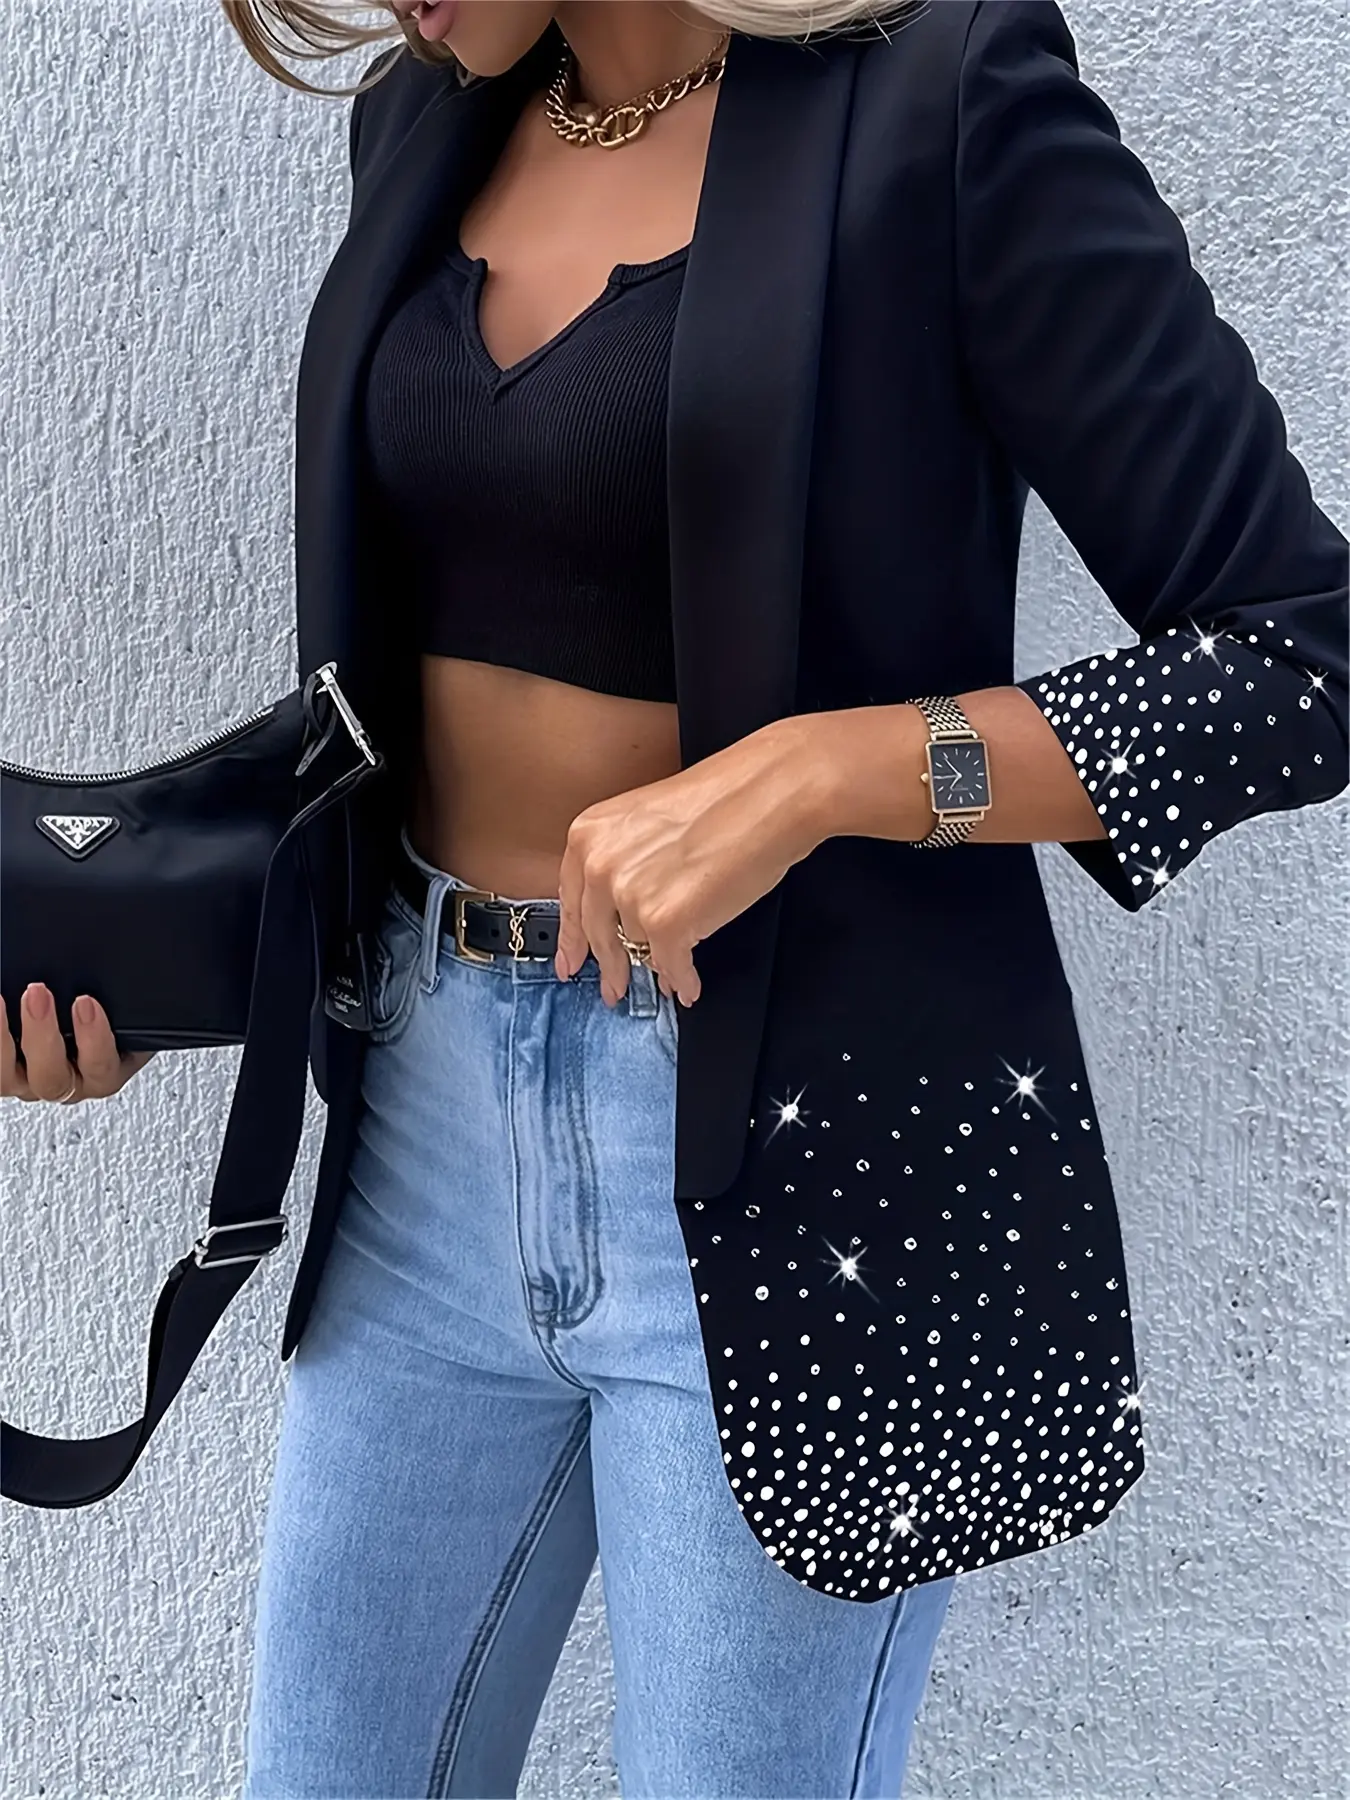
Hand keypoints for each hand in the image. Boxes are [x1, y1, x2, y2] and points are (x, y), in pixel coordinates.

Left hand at [1, 984, 155, 1103]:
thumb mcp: (125, 994)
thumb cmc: (103, 996)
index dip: (93, 1040)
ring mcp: (28, 1077)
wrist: (75, 998)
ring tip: (1, 1000)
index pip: (103, 1067)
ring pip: (8, 1080)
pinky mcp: (2, 1067)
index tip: (86, 1002)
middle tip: (38, 992)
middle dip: (42, 1035)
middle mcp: (66, 1079)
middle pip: (53, 1080)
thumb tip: (147, 944)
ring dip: (2, 1039)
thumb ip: (128, 986)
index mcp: (106, 1068)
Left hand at [553, 717, 832, 1008]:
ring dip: (657, 967)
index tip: (570, 962)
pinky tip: (688, 986)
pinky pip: (670, 967)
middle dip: (610, 968)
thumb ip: (624, 861)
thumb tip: (626, 906)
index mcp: (590, 835)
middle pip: (600, 935)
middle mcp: (600, 867)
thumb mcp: (647, 820)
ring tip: (670, 977)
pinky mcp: (666, 925)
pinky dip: (683, 980)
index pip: (572, 900)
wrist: (769, 794)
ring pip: (638, 950)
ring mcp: (631, 898)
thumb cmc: (724, 797)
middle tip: (613, 990)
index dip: (573, 938)